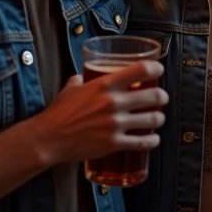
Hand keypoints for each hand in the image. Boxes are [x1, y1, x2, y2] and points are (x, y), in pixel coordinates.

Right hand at [31, 60, 167, 165]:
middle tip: (161, 98)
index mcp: (105, 84)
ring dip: (159, 118)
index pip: (141, 70)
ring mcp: (115, 124)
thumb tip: (84, 76)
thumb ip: (81, 80)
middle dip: (162, 97)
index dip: (155, 68)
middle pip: (153, 96)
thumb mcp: (71, 88)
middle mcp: (114, 102)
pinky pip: (142, 142)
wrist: (49, 138)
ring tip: (158, 118)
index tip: (159, 69)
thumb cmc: (59, 112)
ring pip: (152, 120)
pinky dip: (152, 141)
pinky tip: (153, 139)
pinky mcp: (114, 143)